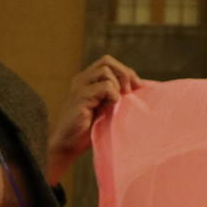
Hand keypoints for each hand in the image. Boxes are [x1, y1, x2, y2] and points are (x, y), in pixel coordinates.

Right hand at [47, 55, 141, 183]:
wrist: (68, 145)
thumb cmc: (88, 130)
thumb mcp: (105, 108)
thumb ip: (115, 95)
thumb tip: (137, 86)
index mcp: (86, 80)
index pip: (108, 63)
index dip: (125, 71)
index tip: (137, 87)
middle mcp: (81, 79)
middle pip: (106, 61)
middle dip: (124, 73)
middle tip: (130, 91)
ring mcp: (80, 87)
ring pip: (105, 71)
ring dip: (117, 86)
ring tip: (117, 103)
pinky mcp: (80, 97)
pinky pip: (105, 87)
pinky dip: (113, 96)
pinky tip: (111, 108)